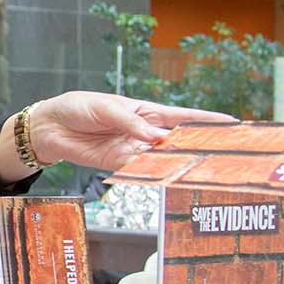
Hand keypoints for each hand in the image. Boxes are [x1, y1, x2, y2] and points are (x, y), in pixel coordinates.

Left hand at [25, 91, 235, 171]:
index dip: (207, 121)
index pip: (183, 117)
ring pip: (160, 158)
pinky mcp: (117, 164)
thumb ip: (130, 123)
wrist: (51, 126)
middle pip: (176, 142)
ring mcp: (132, 150)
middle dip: (198, 147)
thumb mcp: (107, 108)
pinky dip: (150, 173)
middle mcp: (144, 132)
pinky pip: (138, 169)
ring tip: (198, 168)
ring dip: (176, 164)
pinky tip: (164, 175)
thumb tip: (154, 137)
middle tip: (222, 155)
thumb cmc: (79, 108)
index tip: (232, 124)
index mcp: (146, 112)